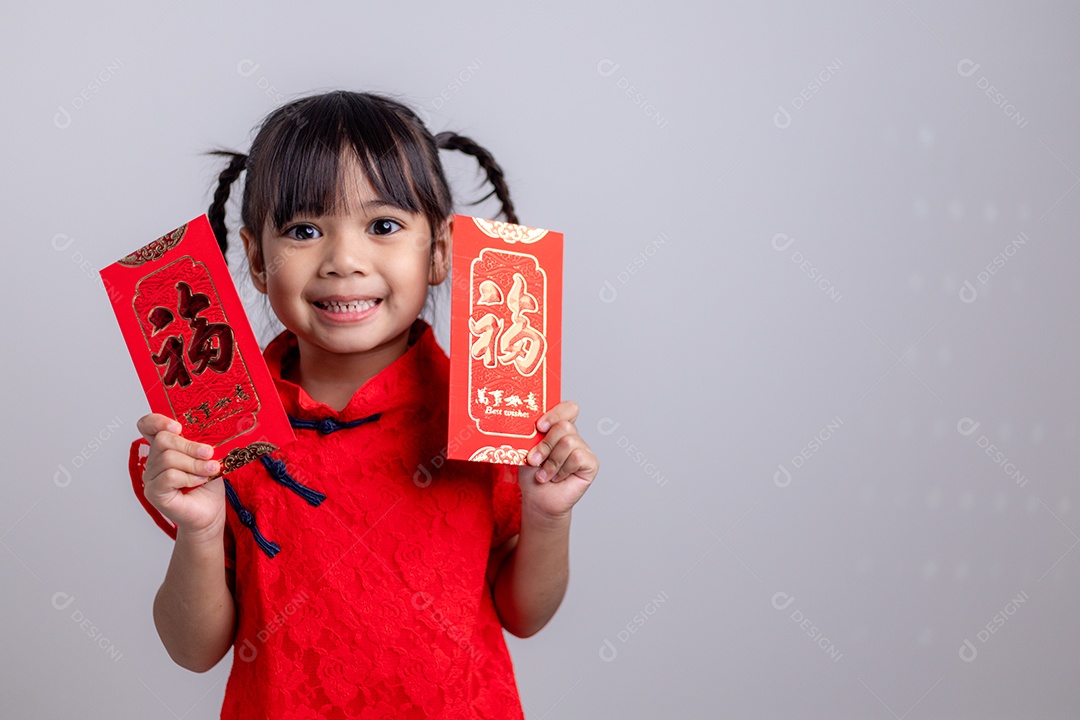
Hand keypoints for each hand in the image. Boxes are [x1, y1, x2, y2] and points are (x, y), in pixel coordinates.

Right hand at [137, 413, 225, 541]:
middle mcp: (153, 461)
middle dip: (189, 445)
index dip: (158, 421)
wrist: (210, 512)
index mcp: (164, 448)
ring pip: (168, 458)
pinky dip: (189, 477)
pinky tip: (199, 481)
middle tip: (209, 453)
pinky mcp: (154, 492)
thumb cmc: (208, 484)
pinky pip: (169, 476)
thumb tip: (211, 429)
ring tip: (210, 470)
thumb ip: (201, 443)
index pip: (147, 426)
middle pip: (162, 440)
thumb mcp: (207, 457)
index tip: (179, 427)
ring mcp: (151, 477)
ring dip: (194, 464)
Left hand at [519, 401, 598, 523]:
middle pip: (564, 426)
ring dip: (552, 462)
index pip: (568, 409)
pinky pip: (577, 457)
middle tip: (534, 460)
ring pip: (569, 442)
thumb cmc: (532, 473)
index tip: (540, 426)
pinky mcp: (591, 463)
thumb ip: (532, 435)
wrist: (537, 498)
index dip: (555, 414)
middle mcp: (573, 436)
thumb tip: (532, 425)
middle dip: (545, 445)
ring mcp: (583, 449)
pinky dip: (562, 470)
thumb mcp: (527, 450)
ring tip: (544, 474)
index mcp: (558, 428)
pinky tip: (557, 478)